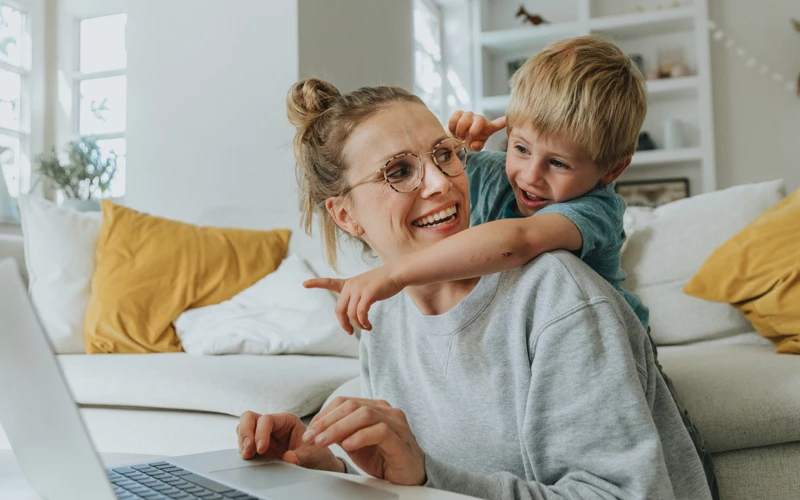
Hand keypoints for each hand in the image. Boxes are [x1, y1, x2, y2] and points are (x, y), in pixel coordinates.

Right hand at [236, 411, 344, 472]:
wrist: (316, 465)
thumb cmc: (316, 454)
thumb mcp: (312, 455)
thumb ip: (301, 456)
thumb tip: (288, 458)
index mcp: (287, 421)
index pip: (267, 419)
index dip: (261, 432)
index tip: (262, 449)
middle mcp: (273, 425)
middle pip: (249, 418)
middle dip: (246, 432)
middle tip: (249, 450)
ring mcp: (263, 435)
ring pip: (243, 428)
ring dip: (243, 441)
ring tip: (248, 455)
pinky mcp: (258, 446)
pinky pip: (244, 443)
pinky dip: (242, 449)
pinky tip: (249, 457)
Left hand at [303, 265, 403, 334]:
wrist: (396, 273)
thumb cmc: (383, 282)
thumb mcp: (366, 288)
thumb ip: (357, 299)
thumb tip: (355, 317)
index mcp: (349, 283)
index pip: (330, 282)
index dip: (316, 283)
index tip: (304, 283)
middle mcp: (351, 286)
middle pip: (340, 310)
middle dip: (344, 324)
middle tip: (350, 332)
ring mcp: (358, 289)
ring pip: (351, 314)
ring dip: (358, 325)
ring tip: (367, 327)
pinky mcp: (368, 294)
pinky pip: (361, 314)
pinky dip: (364, 322)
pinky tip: (369, 325)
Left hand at [303, 397, 425, 485]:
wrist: (408, 476)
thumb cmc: (383, 457)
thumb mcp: (355, 442)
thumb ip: (340, 431)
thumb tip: (315, 428)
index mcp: (375, 408)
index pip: (345, 402)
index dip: (324, 414)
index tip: (309, 431)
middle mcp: (387, 411)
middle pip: (352, 406)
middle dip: (327, 422)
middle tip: (311, 437)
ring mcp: (397, 424)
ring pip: (365, 415)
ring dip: (339, 428)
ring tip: (323, 442)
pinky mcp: (401, 441)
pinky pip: (380, 432)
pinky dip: (360, 437)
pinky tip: (347, 446)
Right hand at [448, 111, 506, 150]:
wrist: (455, 138)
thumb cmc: (468, 142)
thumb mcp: (474, 147)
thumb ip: (477, 147)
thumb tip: (475, 145)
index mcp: (487, 129)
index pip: (496, 124)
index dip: (501, 122)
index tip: (506, 120)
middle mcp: (479, 119)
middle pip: (480, 120)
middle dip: (472, 131)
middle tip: (466, 139)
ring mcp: (469, 115)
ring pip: (465, 119)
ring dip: (460, 131)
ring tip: (459, 137)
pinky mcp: (459, 113)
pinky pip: (455, 117)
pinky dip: (452, 127)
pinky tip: (453, 132)